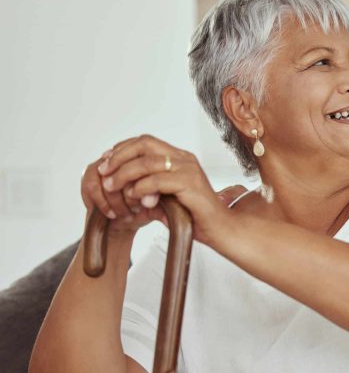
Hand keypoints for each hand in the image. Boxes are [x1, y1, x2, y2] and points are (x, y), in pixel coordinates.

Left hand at [93, 134, 233, 245]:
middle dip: (119, 156)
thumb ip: (148, 189)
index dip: (122, 149)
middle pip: (144, 144)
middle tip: (103, 172)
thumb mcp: (166, 199)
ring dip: (124, 173)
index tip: (105, 163)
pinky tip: (135, 198)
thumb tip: (122, 186)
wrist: (220, 230)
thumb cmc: (195, 217)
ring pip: (147, 161)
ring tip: (112, 186)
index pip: (145, 142)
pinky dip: (141, 188)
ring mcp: (189, 169)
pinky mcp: (190, 183)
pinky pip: (157, 180)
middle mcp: (185, 158)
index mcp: (180, 158)